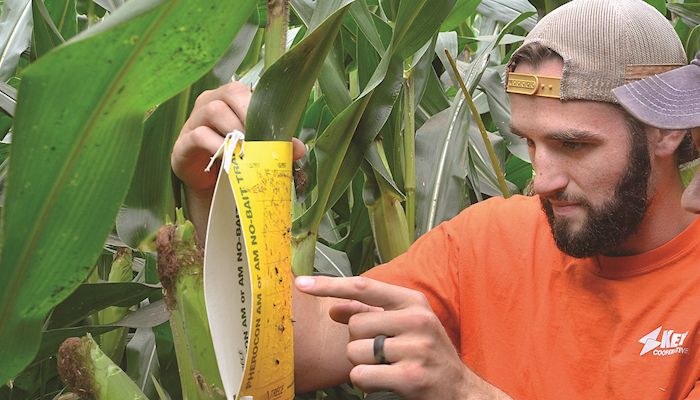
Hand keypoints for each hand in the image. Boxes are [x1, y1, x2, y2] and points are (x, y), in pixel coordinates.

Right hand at [172, 81, 305, 196]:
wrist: (209, 185)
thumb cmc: (235, 157)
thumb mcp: (257, 149)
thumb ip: (276, 145)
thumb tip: (299, 149)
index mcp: (228, 99)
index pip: (243, 89)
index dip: (258, 105)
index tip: (272, 126)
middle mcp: (209, 102)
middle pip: (229, 93)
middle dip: (248, 113)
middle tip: (261, 137)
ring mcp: (193, 121)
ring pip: (213, 110)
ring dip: (234, 129)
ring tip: (248, 149)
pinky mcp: (182, 143)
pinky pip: (198, 136)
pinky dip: (217, 146)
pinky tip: (230, 158)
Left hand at [295, 276, 509, 399]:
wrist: (459, 389)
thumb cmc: (426, 354)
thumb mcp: (404, 326)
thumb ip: (369, 313)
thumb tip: (333, 307)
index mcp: (413, 301)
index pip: (363, 286)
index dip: (329, 285)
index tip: (301, 283)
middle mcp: (417, 320)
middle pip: (355, 325)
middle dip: (358, 342)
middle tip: (382, 351)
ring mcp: (415, 348)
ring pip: (354, 351)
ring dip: (361, 364)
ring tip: (386, 367)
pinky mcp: (410, 377)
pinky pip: (360, 375)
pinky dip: (365, 382)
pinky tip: (385, 381)